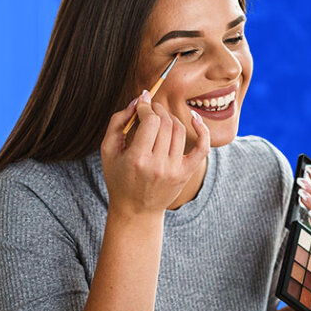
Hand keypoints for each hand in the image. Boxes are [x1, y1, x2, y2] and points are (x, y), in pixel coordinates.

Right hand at [100, 90, 210, 217]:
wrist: (135, 209)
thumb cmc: (118, 177)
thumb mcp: (108, 150)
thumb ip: (117, 121)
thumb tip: (138, 100)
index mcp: (137, 159)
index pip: (150, 121)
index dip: (146, 106)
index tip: (142, 101)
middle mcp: (158, 165)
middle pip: (165, 123)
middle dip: (157, 109)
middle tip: (150, 107)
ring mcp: (174, 170)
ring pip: (179, 130)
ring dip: (170, 117)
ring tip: (161, 117)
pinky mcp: (186, 173)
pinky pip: (202, 147)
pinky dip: (202, 130)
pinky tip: (194, 117)